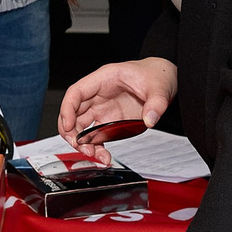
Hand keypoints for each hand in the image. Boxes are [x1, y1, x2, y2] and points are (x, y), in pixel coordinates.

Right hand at [57, 57, 177, 162]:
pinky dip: (95, 147)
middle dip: (71, 132)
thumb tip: (150, 120)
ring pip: (81, 126)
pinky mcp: (109, 121)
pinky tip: (103, 155)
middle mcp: (99, 95)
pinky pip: (94, 135)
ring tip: (95, 155)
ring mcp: (102, 108)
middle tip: (80, 147)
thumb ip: (156, 104)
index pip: (76, 92)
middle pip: (73, 112)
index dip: (67, 109)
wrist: (164, 81)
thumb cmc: (155, 75)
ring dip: (82, 142)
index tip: (68, 126)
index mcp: (104, 79)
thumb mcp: (159, 87)